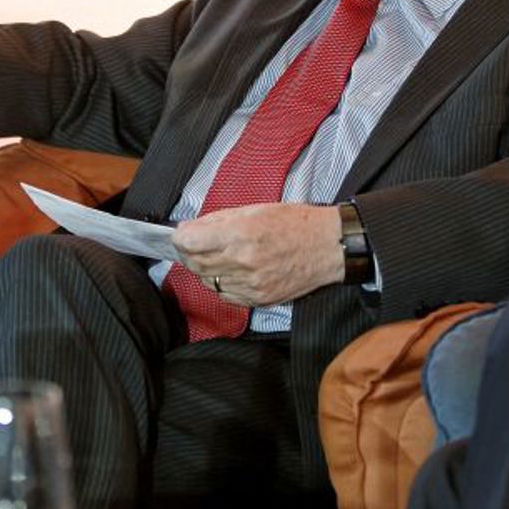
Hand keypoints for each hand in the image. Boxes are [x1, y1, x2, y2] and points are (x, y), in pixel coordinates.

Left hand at [172, 203, 342, 306]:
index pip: (189, 242)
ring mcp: (250, 284)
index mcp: (241, 233)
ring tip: (220, 256)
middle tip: (196, 243)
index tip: (181, 234)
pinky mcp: (258, 299)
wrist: (328, 247)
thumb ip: (218, 221)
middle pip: (194, 263)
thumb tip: (189, 229)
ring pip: (208, 281)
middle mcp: (243, 261)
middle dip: (189, 252)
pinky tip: (232, 271)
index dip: (180, 237)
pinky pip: (225, 295)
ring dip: (205, 268)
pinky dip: (222, 283)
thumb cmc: (296, 224)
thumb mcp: (255, 209)